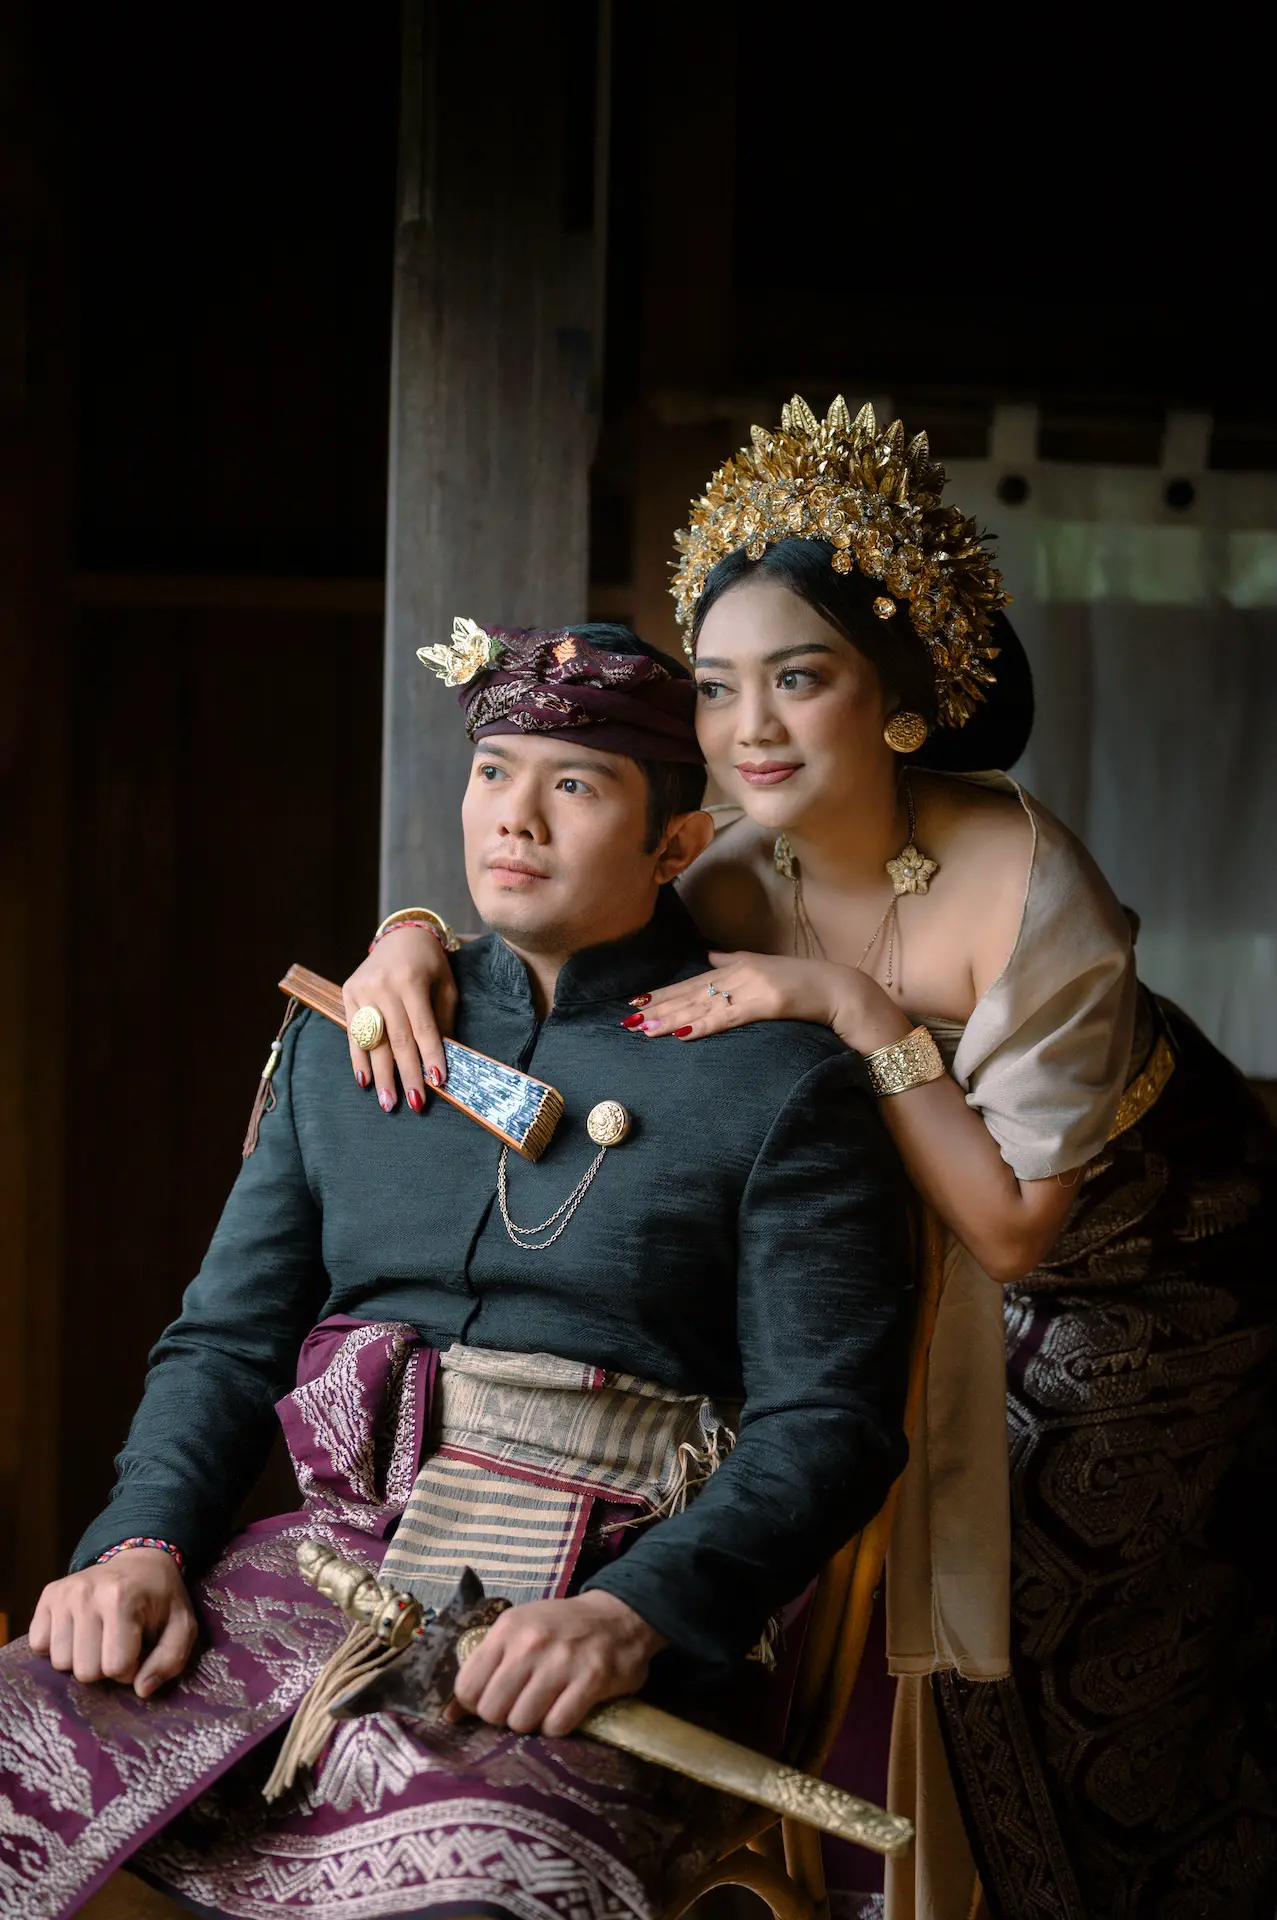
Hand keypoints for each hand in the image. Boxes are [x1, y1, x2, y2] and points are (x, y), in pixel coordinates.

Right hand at [28, 1549, 197, 1697]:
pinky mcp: (49, 1595)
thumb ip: (170, 1661)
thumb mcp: (182, 1626)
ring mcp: (63, 1594)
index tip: (138, 1650)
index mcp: (122, 1599)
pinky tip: (79, 1631)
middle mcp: (86, 1594)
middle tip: (117, 1644)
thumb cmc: (162, 1598)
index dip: (130, 1669)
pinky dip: (58, 1647)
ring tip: (99, 1637)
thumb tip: (141, 1690)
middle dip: (104, 1667)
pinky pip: (39, 1646)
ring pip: (60, 1663)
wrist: (141, 1560)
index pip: (116, 1667)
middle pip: (84, 1671)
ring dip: (81, 1659)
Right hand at [342, 927, 458, 1113]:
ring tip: (389, 1102)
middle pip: (397, 1039)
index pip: (423, 1028)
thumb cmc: (430, 964)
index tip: (438, 1082)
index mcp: (411, 980)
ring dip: (382, 1075)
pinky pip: (354, 1033)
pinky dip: (358, 1059)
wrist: (401, 936)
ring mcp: (362, 990)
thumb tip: (442, 1059)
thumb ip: (443, 1020)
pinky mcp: (348, 993)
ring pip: (374, 1040)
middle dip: (407, 1074)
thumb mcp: (445, 986)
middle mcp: (384, 985)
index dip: (431, 1056)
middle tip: (415, 1104)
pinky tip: (365, 1080)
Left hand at [450, 1590, 664, 1737]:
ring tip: (544, 1707)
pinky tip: (565, 1710)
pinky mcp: (590, 1680)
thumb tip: (449, 1716)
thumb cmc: (561, 1627)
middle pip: (492, 1711)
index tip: (492, 1702)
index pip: (467, 1687)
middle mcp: (530, 1643)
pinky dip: (558, 1727)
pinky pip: (557, 1726)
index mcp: (507, 1629)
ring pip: (522, 1722)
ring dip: (532, 1724)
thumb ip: (486, 1667)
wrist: (619, 1615)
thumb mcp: (519, 1632)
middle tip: (521, 1706)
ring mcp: (561, 1662)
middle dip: (503, 1717)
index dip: (475, 1705)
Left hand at [629, 951, 912, 1052]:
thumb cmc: (806, 983)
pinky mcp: (765, 1004)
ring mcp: (751, 988)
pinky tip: (682, 1034)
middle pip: (690, 995)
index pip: (692, 983)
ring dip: (671, 1019)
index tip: (637, 1002)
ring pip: (702, 1006)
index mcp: (737, 968)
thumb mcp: (765, 966)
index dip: (663, 994)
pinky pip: (727, 1018)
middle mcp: (738, 974)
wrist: (841, 990)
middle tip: (627, 1021)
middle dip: (657, 1008)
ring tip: (645, 1030)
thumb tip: (709, 956)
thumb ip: (734, 961)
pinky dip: (703, 1026)